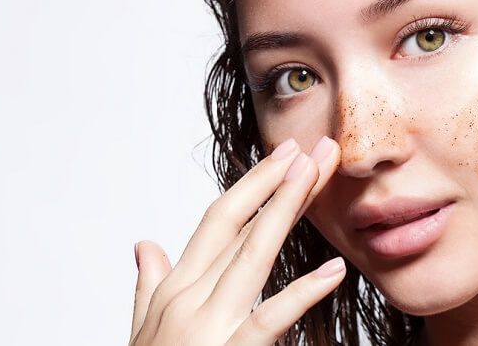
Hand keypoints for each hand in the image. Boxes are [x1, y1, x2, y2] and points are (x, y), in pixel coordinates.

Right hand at [128, 136, 343, 344]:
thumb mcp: (142, 330)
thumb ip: (146, 285)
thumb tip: (144, 244)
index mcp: (175, 288)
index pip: (218, 222)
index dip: (252, 186)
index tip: (283, 158)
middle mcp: (190, 299)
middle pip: (239, 227)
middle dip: (276, 184)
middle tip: (312, 149)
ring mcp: (209, 327)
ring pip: (252, 257)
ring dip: (286, 212)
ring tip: (315, 177)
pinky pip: (270, 320)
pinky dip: (303, 293)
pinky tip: (334, 272)